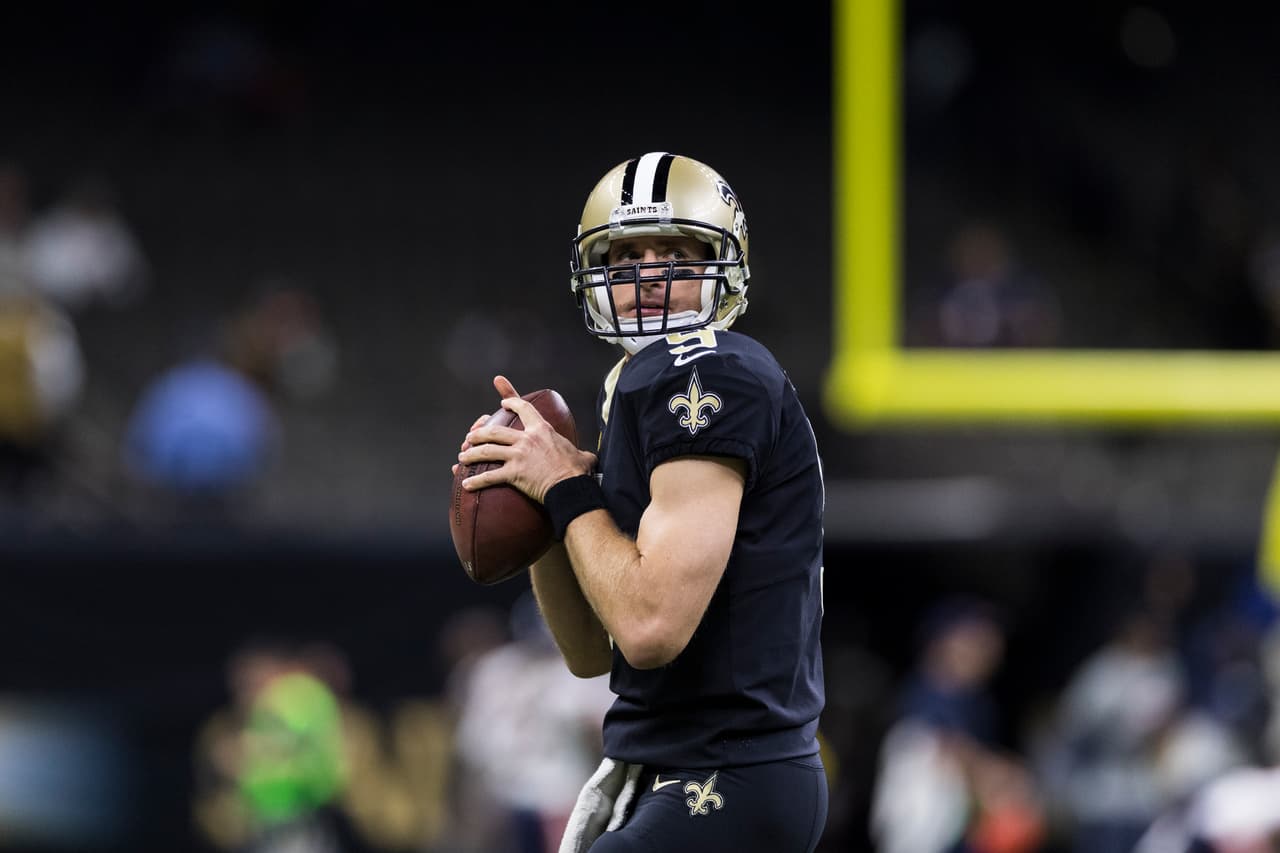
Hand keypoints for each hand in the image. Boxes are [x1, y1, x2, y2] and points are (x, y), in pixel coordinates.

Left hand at [458, 375, 595, 502]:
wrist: (571, 487)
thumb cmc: (578, 472)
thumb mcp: (582, 456)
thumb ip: (582, 454)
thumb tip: (590, 459)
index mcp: (541, 430)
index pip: (523, 407)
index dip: (511, 400)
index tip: (502, 400)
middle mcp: (527, 439)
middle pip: (494, 430)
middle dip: (478, 433)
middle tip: (469, 438)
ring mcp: (518, 456)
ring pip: (486, 450)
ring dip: (470, 454)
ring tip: (462, 459)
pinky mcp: (514, 473)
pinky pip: (489, 476)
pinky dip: (475, 480)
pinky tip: (466, 484)